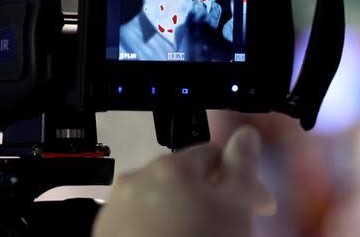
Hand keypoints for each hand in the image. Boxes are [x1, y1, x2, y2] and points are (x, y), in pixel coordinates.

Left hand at [93, 125, 276, 236]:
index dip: (240, 179)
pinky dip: (154, 228)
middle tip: (228, 226)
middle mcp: (136, 178)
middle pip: (184, 177)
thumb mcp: (235, 208)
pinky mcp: (103, 233)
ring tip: (197, 234)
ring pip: (158, 200)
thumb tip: (246, 133)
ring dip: (180, 211)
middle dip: (208, 196)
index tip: (257, 206)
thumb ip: (242, 166)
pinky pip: (137, 221)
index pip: (214, 154)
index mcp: (170, 166)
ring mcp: (115, 207)